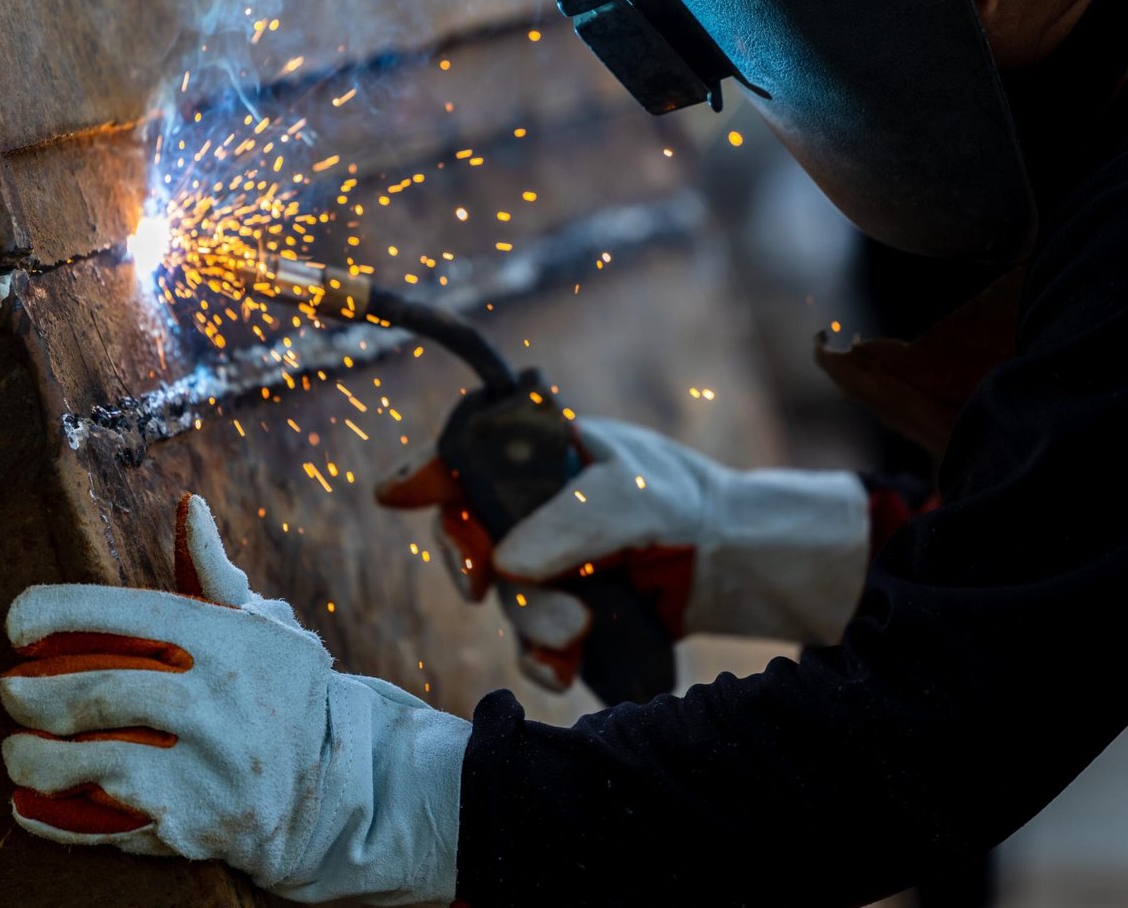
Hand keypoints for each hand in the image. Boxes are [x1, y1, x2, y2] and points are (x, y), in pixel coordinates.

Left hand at [0, 494, 469, 905]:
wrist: (332, 784)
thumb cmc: (277, 691)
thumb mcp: (260, 626)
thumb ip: (213, 574)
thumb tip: (188, 507)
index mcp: (232, 641)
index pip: (132, 614)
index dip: (60, 612)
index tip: (17, 623)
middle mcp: (222, 702)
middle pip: (101, 694)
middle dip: (32, 695)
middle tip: (9, 692)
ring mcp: (209, 769)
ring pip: (94, 762)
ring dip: (33, 757)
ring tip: (17, 748)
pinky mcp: (196, 825)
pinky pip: (106, 823)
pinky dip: (53, 816)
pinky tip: (24, 803)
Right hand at [377, 417, 872, 691]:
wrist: (733, 562)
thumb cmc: (683, 502)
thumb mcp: (632, 495)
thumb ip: (572, 523)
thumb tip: (507, 564)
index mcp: (541, 456)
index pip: (467, 458)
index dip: (425, 472)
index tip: (394, 493)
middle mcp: (533, 510)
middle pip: (470, 537)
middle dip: (471, 563)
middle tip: (478, 582)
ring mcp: (549, 566)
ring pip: (506, 600)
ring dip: (530, 621)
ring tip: (575, 631)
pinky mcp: (568, 615)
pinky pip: (533, 647)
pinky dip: (543, 663)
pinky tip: (564, 671)